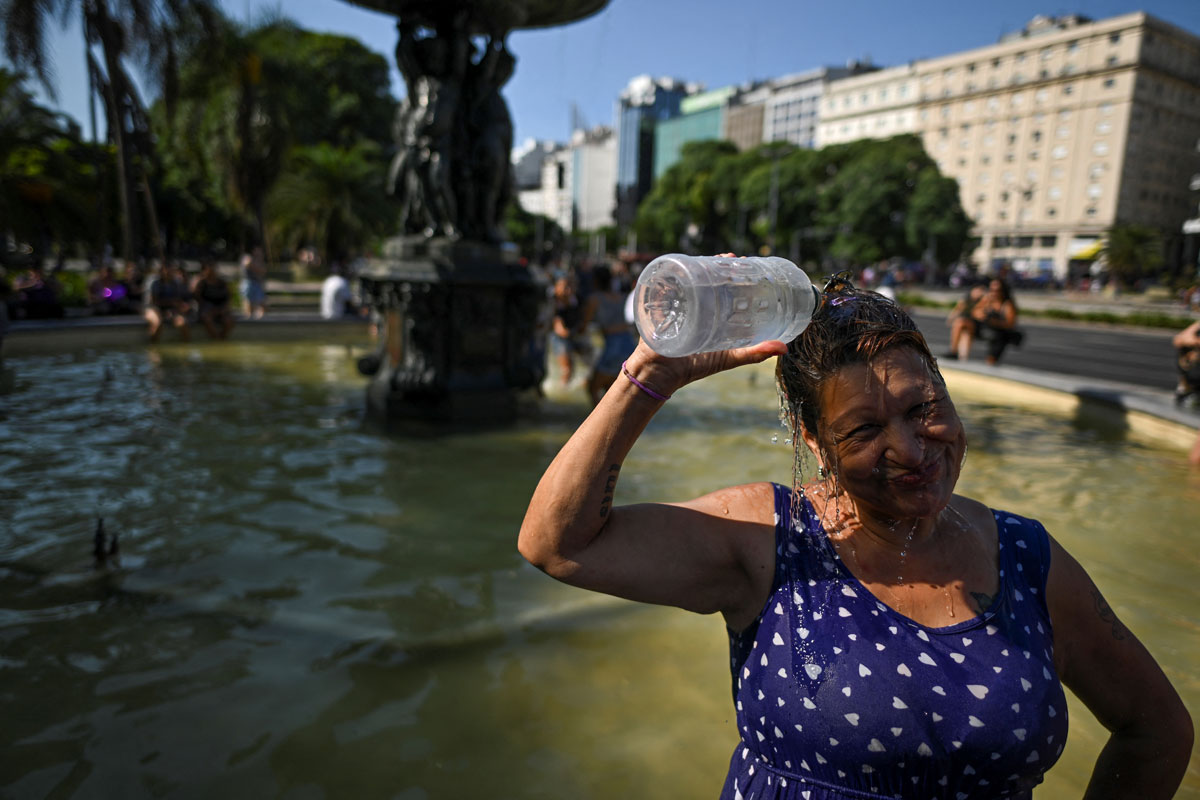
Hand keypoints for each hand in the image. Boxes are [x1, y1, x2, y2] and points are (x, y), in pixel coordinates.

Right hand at [624, 251, 785, 393]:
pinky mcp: (663, 302)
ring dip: (704, 264)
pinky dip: (679, 271)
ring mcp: (679, 302)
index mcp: (712, 314)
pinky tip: (690, 263)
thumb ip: (755, 353)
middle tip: (736, 258)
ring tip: (721, 258)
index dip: (736, 274)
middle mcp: (696, 304)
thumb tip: (784, 348)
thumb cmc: (693, 367)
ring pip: (692, 277)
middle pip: (709, 278)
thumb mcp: (729, 358)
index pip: (724, 287)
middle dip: (722, 265)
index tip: (749, 263)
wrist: (659, 374)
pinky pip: (670, 282)